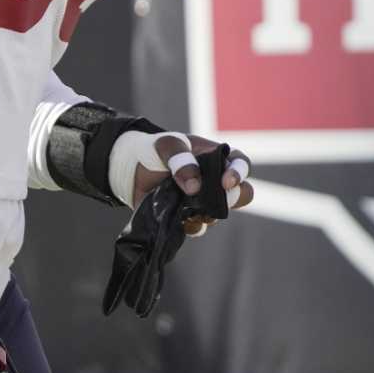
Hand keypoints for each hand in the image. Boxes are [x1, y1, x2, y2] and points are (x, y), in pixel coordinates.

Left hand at [129, 134, 253, 235]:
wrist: (131, 170)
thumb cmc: (155, 150)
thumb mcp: (166, 144)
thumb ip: (181, 159)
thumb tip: (195, 187)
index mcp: (216, 158)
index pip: (240, 164)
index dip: (239, 173)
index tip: (226, 182)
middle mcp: (215, 182)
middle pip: (242, 195)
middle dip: (233, 199)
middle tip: (215, 200)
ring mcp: (202, 202)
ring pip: (218, 214)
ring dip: (207, 213)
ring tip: (188, 208)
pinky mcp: (187, 218)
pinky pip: (197, 228)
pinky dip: (191, 226)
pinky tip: (180, 219)